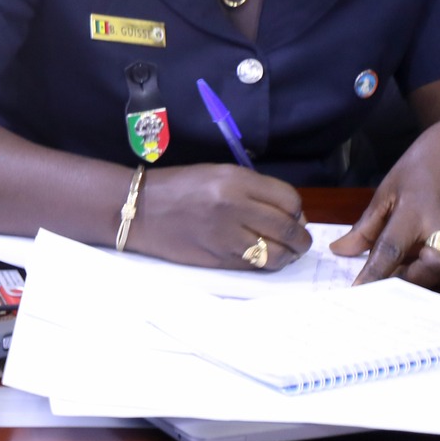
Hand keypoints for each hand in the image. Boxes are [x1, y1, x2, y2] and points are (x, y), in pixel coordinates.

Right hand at [123, 164, 311, 270]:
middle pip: (288, 228)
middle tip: (299, 241)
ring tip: (285, 253)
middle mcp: (235, 207)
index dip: (297, 210)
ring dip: (288, 255)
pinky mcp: (218, 260)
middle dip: (300, 238)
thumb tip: (289, 214)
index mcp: (236, 180)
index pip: (289, 199)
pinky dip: (265, 264)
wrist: (139, 210)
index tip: (294, 215)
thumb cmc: (178, 187)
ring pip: (277, 254)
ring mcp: (227, 237)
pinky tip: (261, 258)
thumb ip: (253, 190)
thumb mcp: (217, 174)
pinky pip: (255, 266)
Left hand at [332, 114, 439, 288]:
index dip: (375, 272)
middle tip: (401, 277)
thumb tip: (339, 251)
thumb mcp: (388, 189)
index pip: (391, 247)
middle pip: (434, 263)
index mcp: (413, 208)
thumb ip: (366, 225)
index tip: (360, 291)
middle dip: (415, 279)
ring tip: (429, 273)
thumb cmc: (422, 168)